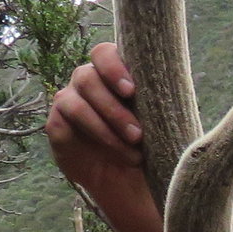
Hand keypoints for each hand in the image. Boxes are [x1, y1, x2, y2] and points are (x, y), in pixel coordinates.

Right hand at [47, 42, 149, 198]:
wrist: (130, 178)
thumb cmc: (150, 142)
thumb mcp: (161, 120)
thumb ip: (162, 98)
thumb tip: (175, 86)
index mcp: (112, 72)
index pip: (103, 53)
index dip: (113, 67)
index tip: (131, 91)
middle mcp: (87, 81)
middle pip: (87, 77)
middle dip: (113, 107)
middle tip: (138, 134)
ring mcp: (69, 101)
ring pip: (76, 102)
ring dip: (106, 127)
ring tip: (134, 150)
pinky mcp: (57, 125)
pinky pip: (65, 123)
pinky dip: (94, 138)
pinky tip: (118, 153)